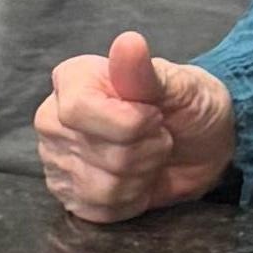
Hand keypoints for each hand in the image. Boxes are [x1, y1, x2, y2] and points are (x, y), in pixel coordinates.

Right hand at [33, 32, 236, 225]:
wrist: (200, 145)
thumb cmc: (187, 105)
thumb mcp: (177, 84)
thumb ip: (144, 71)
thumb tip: (128, 43)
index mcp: (71, 81)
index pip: (78, 109)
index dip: (128, 121)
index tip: (156, 114)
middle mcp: (53, 119)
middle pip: (97, 152)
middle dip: (144, 150)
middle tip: (158, 135)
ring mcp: (57, 160)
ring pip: (101, 187)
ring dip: (142, 176)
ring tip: (151, 156)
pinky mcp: (70, 195)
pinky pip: (99, 210)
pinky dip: (132, 200)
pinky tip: (140, 180)